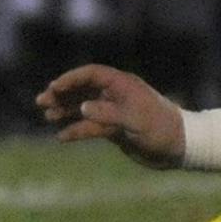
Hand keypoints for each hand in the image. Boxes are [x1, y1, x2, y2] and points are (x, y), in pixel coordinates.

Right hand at [38, 64, 184, 167]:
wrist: (179, 147)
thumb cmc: (160, 128)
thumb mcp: (135, 120)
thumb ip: (108, 113)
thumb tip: (82, 108)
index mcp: (121, 85)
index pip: (91, 74)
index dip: (71, 79)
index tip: (54, 87)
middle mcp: (115, 95)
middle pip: (83, 89)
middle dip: (62, 94)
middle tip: (41, 101)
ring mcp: (114, 111)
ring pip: (83, 108)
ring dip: (65, 111)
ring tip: (47, 116)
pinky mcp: (114, 129)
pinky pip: (90, 127)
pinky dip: (76, 130)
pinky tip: (62, 136)